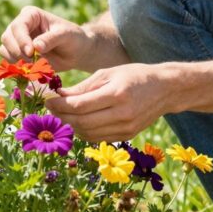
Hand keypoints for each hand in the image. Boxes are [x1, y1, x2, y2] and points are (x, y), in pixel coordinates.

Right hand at [0, 6, 93, 73]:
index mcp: (31, 15)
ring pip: (4, 50)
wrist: (75, 53)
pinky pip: (8, 60)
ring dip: (17, 60)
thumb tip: (36, 47)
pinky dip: (17, 67)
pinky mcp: (17, 53)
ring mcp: (17, 40)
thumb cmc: (73, 38)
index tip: (31, 52)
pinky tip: (31, 69)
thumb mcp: (66, 35)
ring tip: (35, 66)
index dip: (21, 40)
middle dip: (18, 52)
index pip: (18, 26)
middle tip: (33, 62)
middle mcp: (20, 25)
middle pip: (7, 38)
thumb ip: (51, 39)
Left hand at [47, 63, 167, 141]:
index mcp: (117, 94)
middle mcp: (122, 114)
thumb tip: (59, 96)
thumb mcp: (108, 73)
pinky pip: (98, 138)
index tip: (47, 101)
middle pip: (82, 122)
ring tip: (61, 115)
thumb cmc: (134, 75)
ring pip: (88, 133)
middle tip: (50, 110)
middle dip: (61, 117)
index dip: (59, 105)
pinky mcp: (127, 136)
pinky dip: (84, 131)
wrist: (166, 89)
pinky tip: (77, 122)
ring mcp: (126, 128)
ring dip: (71, 126)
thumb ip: (83, 87)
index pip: (80, 105)